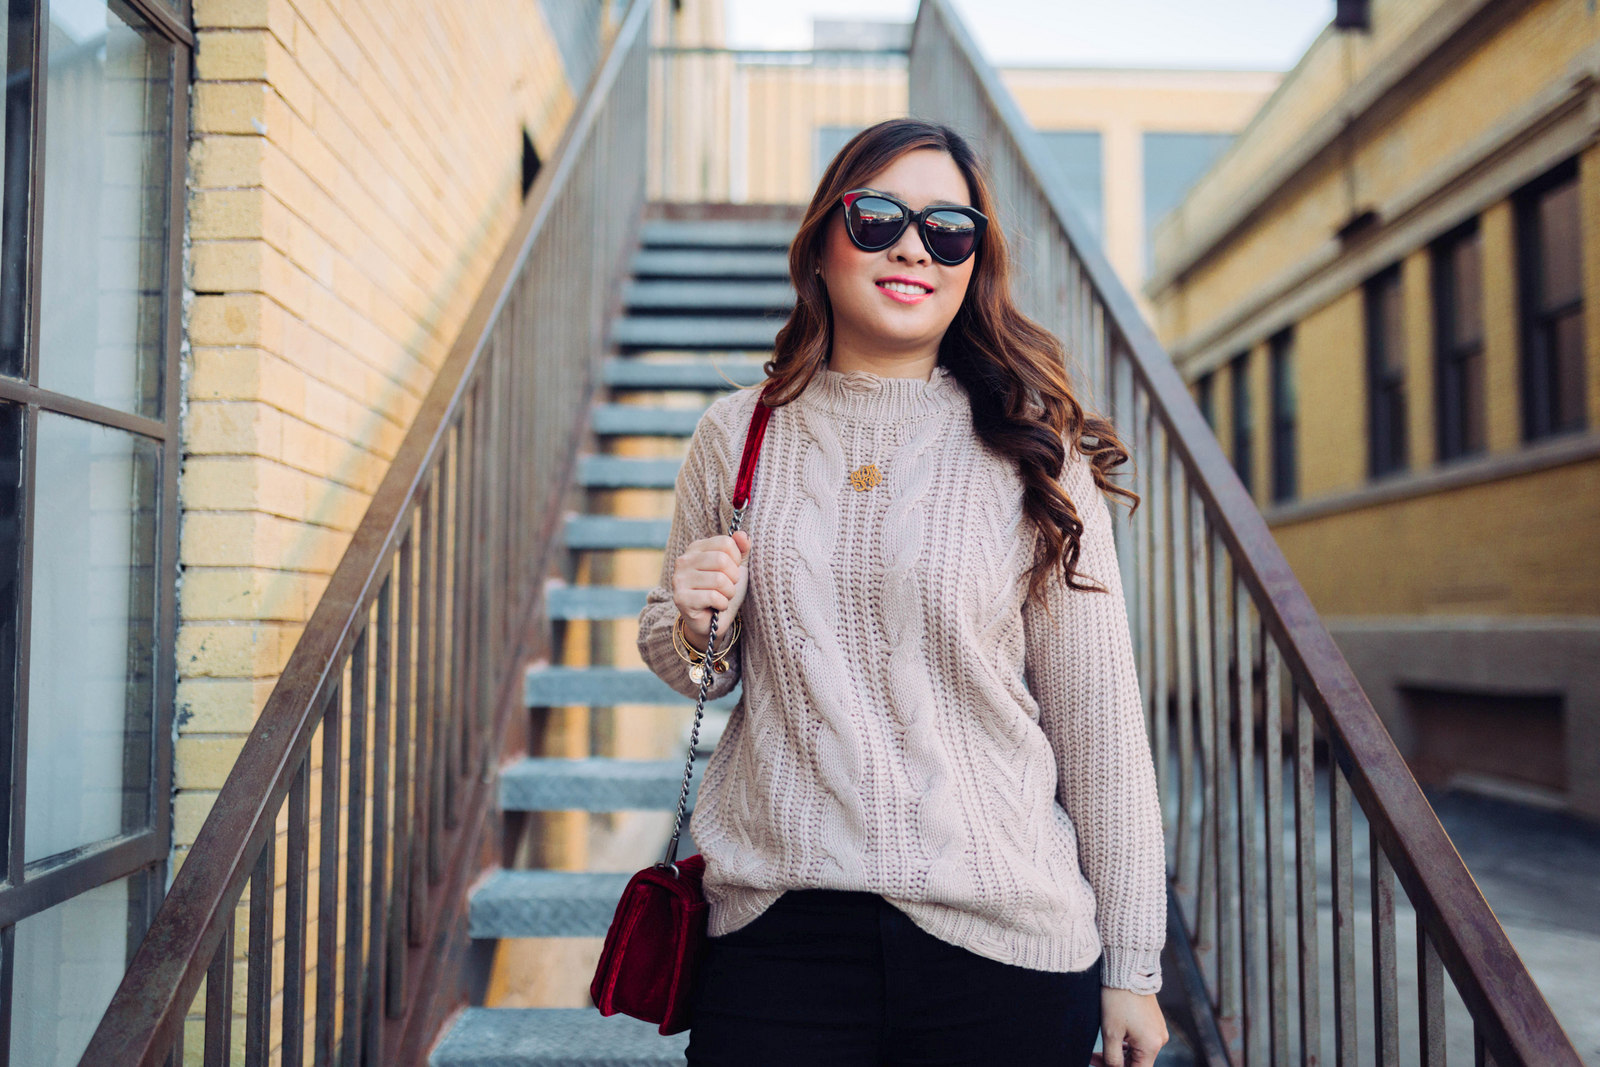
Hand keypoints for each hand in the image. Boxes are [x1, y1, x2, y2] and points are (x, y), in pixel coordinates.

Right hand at [672, 530, 751, 647]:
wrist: (711, 622)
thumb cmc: (723, 591)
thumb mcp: (736, 568)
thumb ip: (741, 549)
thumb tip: (742, 535)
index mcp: (696, 548)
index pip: (725, 543)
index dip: (736, 559)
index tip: (731, 571)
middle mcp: (684, 561)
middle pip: (722, 560)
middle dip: (733, 578)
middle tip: (727, 587)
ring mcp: (680, 579)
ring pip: (719, 580)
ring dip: (728, 593)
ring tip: (722, 597)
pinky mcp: (681, 598)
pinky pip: (712, 596)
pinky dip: (722, 604)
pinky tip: (716, 606)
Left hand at [1091, 988, 1167, 1066]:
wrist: (1127, 970)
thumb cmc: (1117, 1000)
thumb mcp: (1110, 1033)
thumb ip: (1112, 1059)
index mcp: (1152, 1046)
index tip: (1100, 1065)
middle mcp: (1160, 1040)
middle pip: (1138, 1063)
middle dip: (1116, 1063)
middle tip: (1094, 1057)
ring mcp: (1158, 1030)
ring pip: (1138, 1052)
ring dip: (1120, 1054)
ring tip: (1099, 1051)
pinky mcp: (1154, 1022)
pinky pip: (1141, 1040)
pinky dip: (1127, 1044)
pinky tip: (1113, 1041)